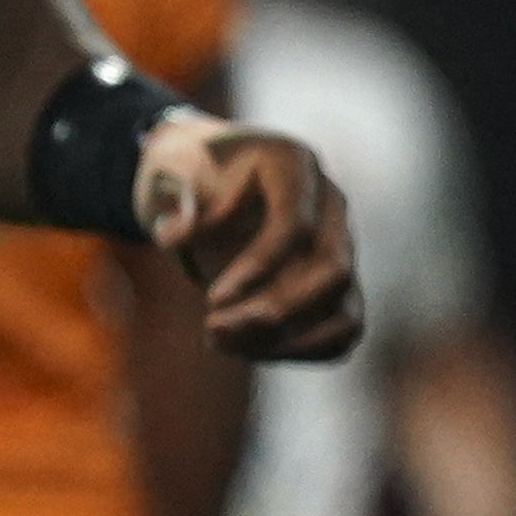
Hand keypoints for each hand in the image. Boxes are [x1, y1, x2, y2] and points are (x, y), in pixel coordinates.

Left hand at [136, 117, 362, 363]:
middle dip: (275, 312)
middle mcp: (330, 204)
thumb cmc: (187, 172)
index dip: (260, 267)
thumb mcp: (171, 170)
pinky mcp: (335, 284)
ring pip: (344, 310)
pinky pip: (340, 331)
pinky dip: (298, 351)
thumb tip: (178, 235)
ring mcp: (339, 245)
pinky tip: (244, 348)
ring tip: (220, 342)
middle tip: (212, 329)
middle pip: (334, 270)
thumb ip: (177, 199)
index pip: (297, 224)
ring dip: (286, 342)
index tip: (212, 300)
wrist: (205, 178)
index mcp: (293, 164)